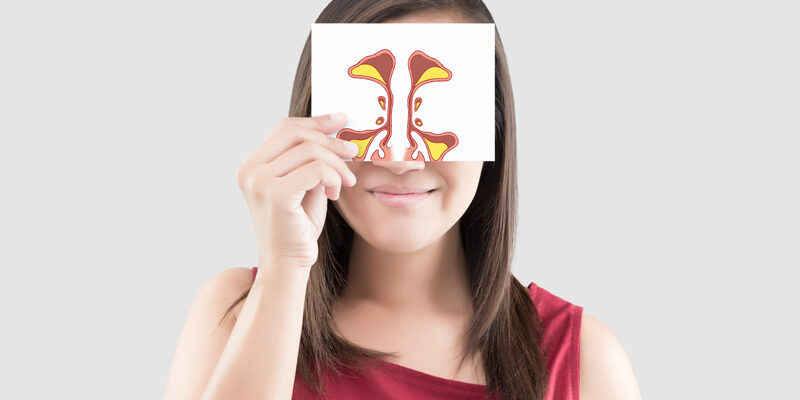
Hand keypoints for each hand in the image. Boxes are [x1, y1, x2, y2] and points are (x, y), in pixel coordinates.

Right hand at [235, 113, 358, 269]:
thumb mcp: (305, 185)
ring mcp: (259, 181)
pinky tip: (336, 193)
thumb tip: (334, 127)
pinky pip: (316, 169)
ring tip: (346, 182)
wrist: (288, 265)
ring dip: (337, 164)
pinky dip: (333, 177)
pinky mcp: (276, 194)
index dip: (316, 121)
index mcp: (252, 165)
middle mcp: (250, 170)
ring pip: (310, 151)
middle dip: (331, 140)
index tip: (341, 120)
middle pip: (297, 133)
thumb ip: (311, 159)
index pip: (285, 128)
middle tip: (353, 152)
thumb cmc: (299, 227)